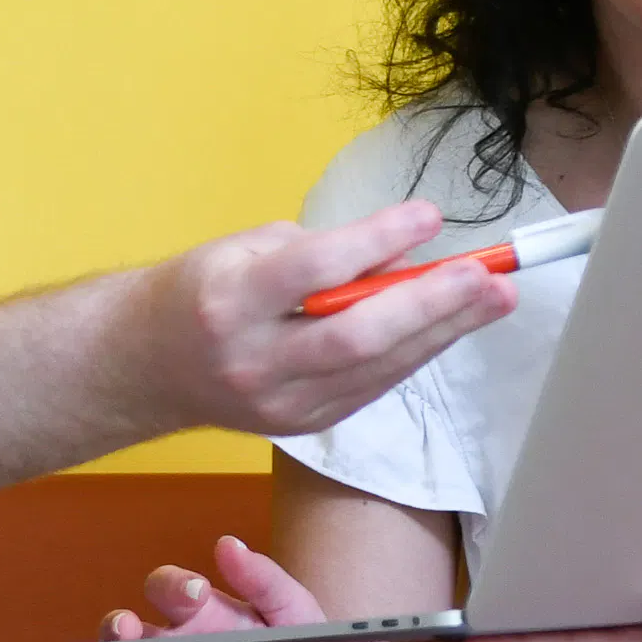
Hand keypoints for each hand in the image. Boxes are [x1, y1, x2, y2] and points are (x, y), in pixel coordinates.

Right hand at [129, 202, 508, 439]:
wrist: (148, 367)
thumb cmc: (204, 291)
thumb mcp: (246, 249)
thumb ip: (321, 252)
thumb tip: (403, 254)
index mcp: (230, 301)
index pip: (314, 271)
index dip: (377, 242)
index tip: (429, 216)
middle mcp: (253, 360)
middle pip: (356, 335)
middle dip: (431, 304)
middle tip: (488, 277)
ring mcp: (279, 403)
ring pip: (375, 369)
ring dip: (442, 332)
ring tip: (494, 298)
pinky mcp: (302, 424)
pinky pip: (371, 386)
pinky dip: (413, 353)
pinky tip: (449, 326)